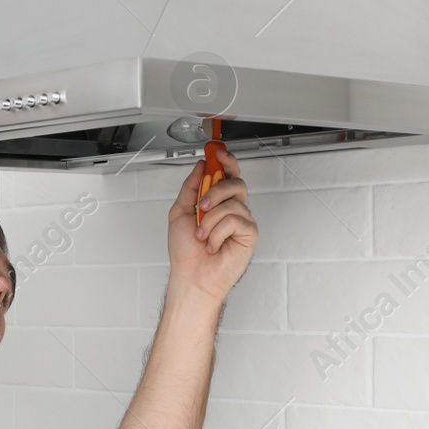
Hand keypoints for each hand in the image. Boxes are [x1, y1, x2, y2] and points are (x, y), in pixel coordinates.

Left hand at [167, 148, 257, 300]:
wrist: (191, 275)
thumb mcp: (180, 212)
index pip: (227, 174)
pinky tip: (213, 244)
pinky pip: (235, 219)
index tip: (218, 152)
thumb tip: (201, 165)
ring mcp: (242, 221)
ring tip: (202, 235)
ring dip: (209, 220)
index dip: (226, 160)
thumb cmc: (186, 251)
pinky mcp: (249, 233)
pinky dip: (217, 232)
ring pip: (232, 203)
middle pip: (235, 182)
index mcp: (217, 202)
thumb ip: (191, 187)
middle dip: (216, 190)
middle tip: (202, 205)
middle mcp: (232, 209)